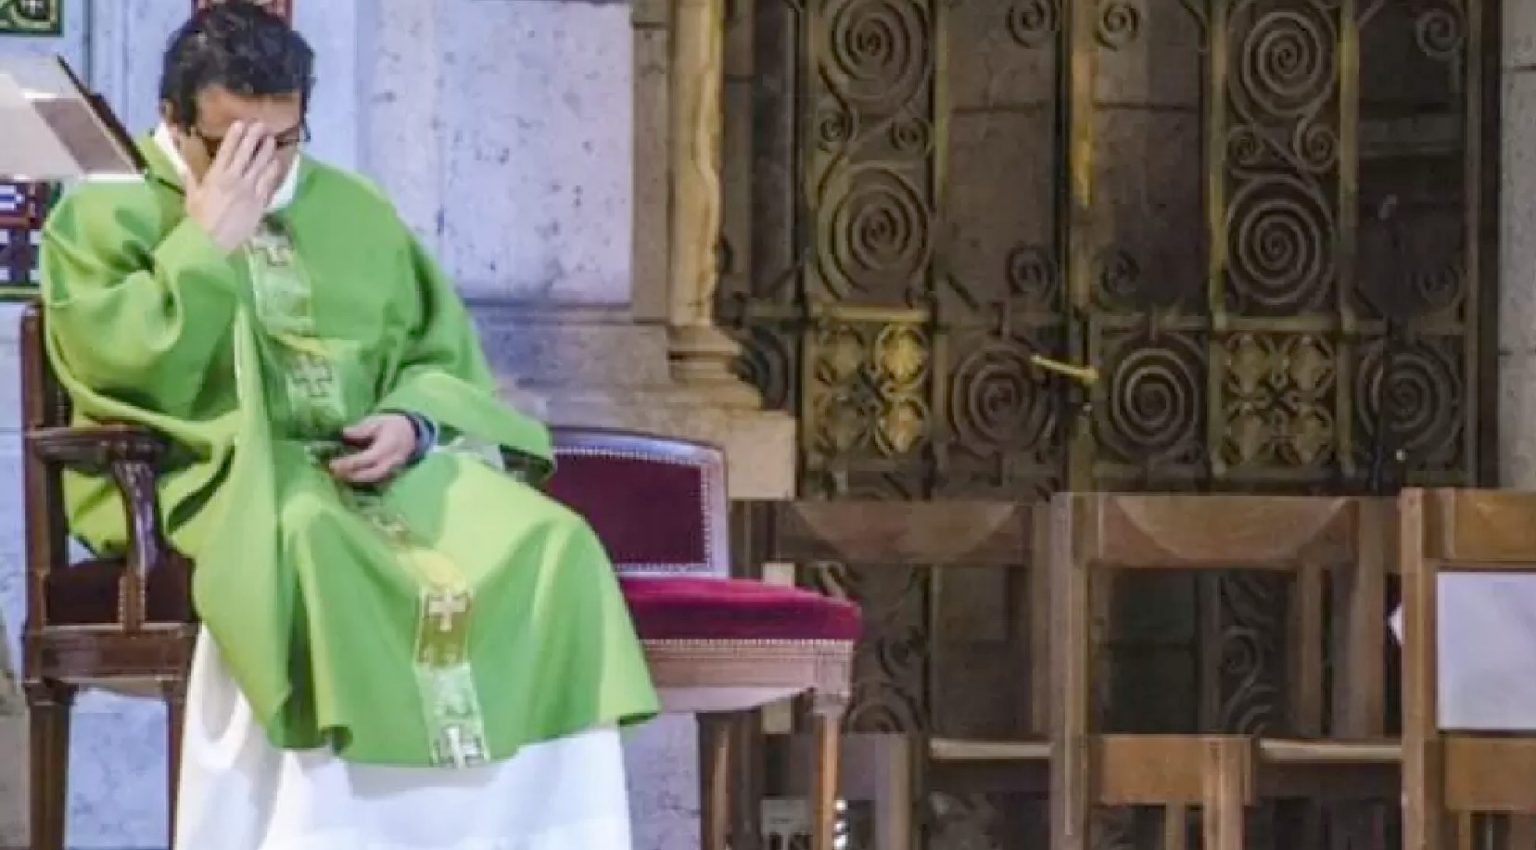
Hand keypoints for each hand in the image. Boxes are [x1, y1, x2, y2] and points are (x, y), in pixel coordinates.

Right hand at [184, 122, 285, 251]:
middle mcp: (234, 180)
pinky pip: (268, 184)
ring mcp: (248, 191)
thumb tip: (184, 166)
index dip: (234, 136)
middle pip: (246, 155)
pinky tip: (277, 163)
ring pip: (260, 166)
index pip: (226, 151)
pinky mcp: (259, 203)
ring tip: (272, 140)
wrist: (211, 242)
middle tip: (262, 125)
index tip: (241, 123)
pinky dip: (272, 172)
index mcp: (215, 177)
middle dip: (254, 138)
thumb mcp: (191, 197)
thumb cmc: (198, 221)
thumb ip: (191, 180)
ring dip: (266, 152)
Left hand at [329, 414, 417, 484]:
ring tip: (339, 476)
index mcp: (388, 446)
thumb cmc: (391, 424)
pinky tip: (349, 476)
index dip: (350, 463)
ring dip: (356, 479)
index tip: (333, 464)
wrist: (410, 431)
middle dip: (352, 475)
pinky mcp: (391, 472)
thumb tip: (344, 433)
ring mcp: (393, 468)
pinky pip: (376, 479)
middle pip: (372, 474)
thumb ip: (362, 428)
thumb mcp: (377, 420)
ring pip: (374, 478)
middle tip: (334, 473)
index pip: (368, 458)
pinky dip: (362, 479)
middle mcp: (392, 460)